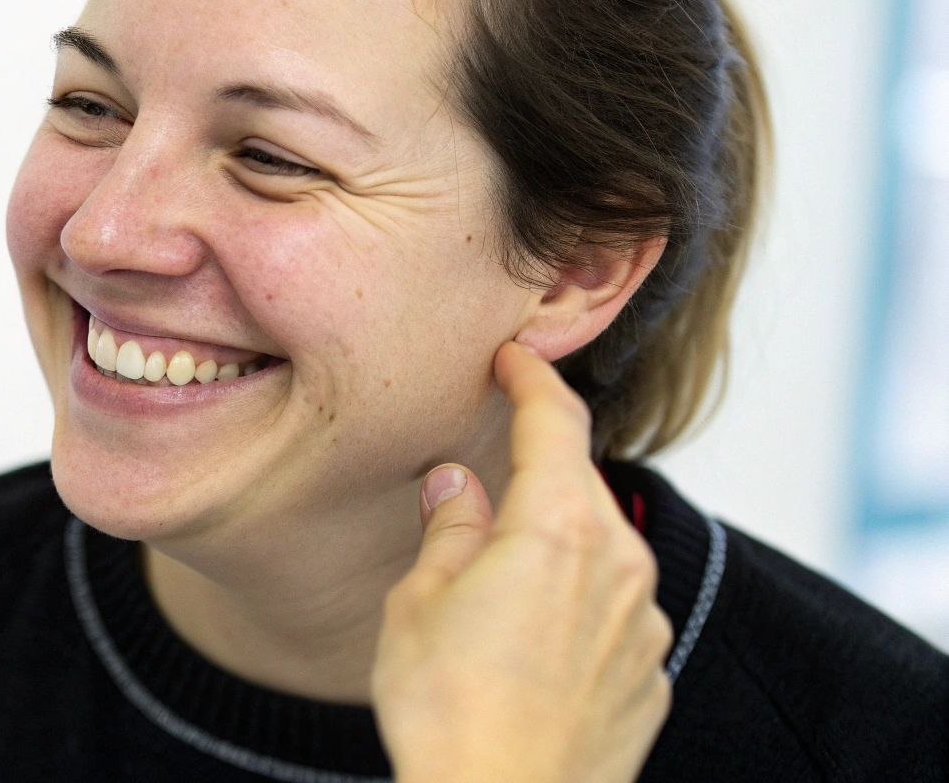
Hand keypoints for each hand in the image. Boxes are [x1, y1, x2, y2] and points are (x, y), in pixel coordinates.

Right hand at [371, 341, 673, 782]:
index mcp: (558, 528)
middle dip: (535, 472)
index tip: (513, 359)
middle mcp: (619, 565)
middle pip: (579, 486)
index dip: (532, 379)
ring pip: (601, 552)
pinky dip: (575, 607)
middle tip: (482, 479)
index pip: (557, 421)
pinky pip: (614, 615)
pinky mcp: (650, 678)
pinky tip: (526, 646)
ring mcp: (644, 625)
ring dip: (554, 545)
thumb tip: (456, 482)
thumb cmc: (449, 710)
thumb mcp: (418, 603)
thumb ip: (448, 528)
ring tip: (494, 582)